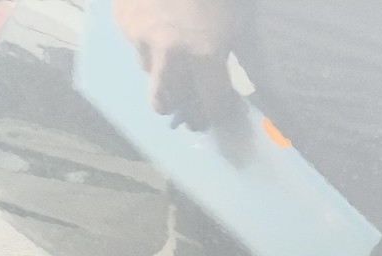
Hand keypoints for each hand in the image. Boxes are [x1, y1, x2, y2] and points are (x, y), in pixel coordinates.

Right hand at [111, 0, 241, 130]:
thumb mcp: (240, 20)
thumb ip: (245, 55)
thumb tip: (260, 88)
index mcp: (205, 53)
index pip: (211, 103)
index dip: (217, 110)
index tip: (219, 109)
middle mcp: (169, 52)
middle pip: (164, 102)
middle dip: (177, 105)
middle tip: (187, 99)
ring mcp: (140, 36)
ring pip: (148, 70)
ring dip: (161, 68)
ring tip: (174, 47)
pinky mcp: (121, 18)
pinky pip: (134, 43)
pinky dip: (146, 39)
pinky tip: (158, 20)